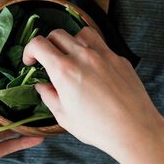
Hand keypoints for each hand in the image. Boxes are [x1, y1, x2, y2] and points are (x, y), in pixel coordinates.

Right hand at [23, 27, 163, 159]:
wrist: (135, 129)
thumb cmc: (98, 127)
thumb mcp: (64, 116)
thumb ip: (49, 96)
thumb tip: (42, 85)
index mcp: (65, 70)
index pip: (39, 44)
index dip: (29, 50)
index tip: (30, 61)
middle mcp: (83, 56)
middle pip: (57, 34)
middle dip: (47, 44)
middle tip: (48, 60)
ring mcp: (104, 54)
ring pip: (81, 33)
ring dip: (71, 41)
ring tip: (72, 58)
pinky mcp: (119, 59)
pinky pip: (101, 45)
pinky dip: (92, 51)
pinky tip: (94, 69)